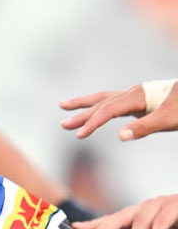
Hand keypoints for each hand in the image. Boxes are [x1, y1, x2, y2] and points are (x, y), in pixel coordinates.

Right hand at [60, 83, 177, 140]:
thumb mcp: (170, 120)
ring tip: (65, 107)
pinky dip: (100, 106)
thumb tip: (120, 136)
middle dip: (81, 113)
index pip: (108, 110)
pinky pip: (114, 102)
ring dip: (85, 105)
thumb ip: (144, 127)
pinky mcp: (141, 100)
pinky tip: (96, 112)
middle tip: (62, 123)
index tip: (80, 135)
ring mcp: (137, 95)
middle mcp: (134, 92)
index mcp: (138, 96)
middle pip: (101, 102)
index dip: (93, 122)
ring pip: (105, 99)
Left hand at [75, 194, 177, 228]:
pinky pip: (162, 222)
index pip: (112, 219)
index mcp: (138, 215)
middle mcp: (146, 207)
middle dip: (104, 227)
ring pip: (141, 221)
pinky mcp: (176, 206)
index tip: (73, 228)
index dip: (93, 224)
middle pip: (120, 215)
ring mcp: (161, 205)